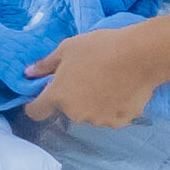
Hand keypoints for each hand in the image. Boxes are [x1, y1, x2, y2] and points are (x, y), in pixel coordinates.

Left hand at [22, 25, 165, 128]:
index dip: (35, 104)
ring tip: (107, 81)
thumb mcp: (67, 49)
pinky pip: (110, 116)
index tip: (42, 95)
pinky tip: (121, 89)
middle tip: (85, 76)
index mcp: (58, 96)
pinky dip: (112, 107)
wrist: (141, 56)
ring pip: (89, 114)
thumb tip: (29, 73)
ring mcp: (98, 120)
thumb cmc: (100, 48)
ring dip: (92, 103)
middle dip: (71, 97)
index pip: (36, 111)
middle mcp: (75, 114)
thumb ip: (45, 64)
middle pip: (66, 110)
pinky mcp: (120, 122)